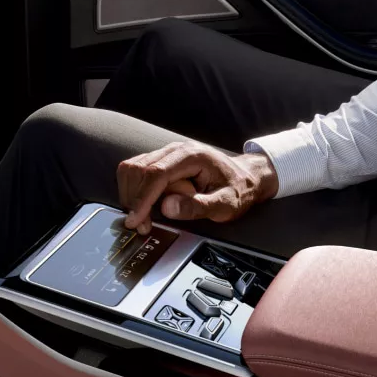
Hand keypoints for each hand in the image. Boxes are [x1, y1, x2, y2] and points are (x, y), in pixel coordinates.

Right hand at [118, 142, 278, 233]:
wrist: (244, 178)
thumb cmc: (237, 190)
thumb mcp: (225, 204)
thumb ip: (197, 207)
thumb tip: (167, 208)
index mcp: (192, 156)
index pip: (156, 174)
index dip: (142, 198)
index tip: (137, 220)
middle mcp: (175, 151)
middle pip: (138, 170)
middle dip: (135, 200)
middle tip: (143, 225)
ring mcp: (166, 155)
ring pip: (132, 170)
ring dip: (131, 196)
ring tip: (144, 218)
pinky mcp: (161, 162)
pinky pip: (137, 173)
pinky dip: (134, 191)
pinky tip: (145, 207)